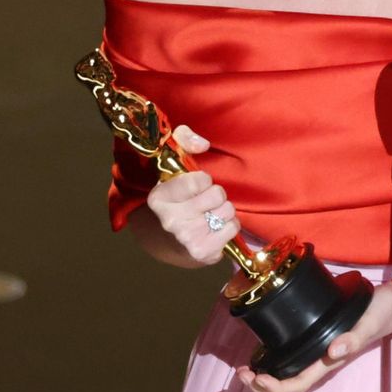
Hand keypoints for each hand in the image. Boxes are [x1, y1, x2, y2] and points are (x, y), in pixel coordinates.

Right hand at [144, 125, 239, 264]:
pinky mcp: (202, 252)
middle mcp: (169, 220)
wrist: (171, 241)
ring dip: (223, 211)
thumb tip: (203, 144)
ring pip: (228, 211)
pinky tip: (215, 228)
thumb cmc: (178, 197)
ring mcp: (186, 238)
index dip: (204, 180)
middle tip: (205, 201)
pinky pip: (233, 228)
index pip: (198, 180)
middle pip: (217, 195)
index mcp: (158, 198)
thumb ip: (184, 139)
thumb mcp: (173, 164)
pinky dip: (229, 226)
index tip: (197, 185)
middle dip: (216, 195)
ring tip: (210, 214)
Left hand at [235, 278, 391, 391]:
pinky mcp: (314, 340)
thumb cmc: (375, 316)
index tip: (257, 377)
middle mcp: (320, 360)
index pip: (297, 383)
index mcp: (329, 361)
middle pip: (287, 383)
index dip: (275, 386)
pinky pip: (290, 357)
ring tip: (244, 369)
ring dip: (264, 376)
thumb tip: (333, 352)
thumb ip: (353, 339)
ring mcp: (316, 352)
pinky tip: (261, 353)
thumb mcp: (366, 325)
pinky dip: (272, 360)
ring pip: (286, 373)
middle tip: (241, 373)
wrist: (385, 305)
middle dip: (262, 384)